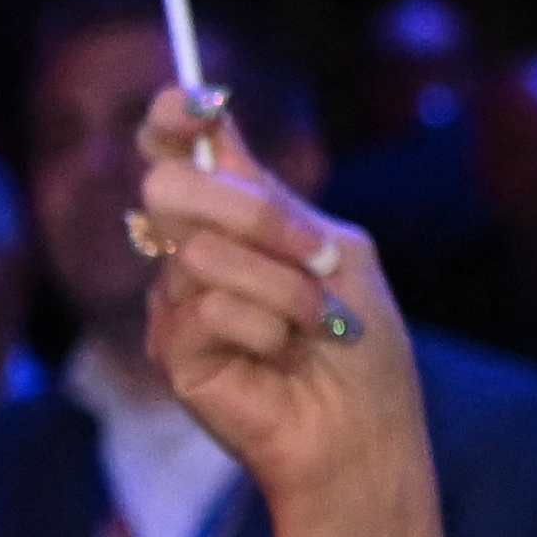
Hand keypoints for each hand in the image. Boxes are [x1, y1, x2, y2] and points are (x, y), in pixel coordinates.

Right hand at [124, 108, 435, 520]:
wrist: (365, 433)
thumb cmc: (362, 350)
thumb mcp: (339, 256)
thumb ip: (278, 201)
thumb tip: (216, 127)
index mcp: (237, 219)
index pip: (180, 150)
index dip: (175, 118)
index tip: (198, 103)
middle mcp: (195, 250)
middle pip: (170, 186)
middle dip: (252, 215)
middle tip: (317, 258)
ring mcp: (175, 300)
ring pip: (201, 253)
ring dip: (284, 288)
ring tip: (316, 326)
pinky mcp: (171, 349)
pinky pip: (209, 309)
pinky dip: (268, 328)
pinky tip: (284, 356)